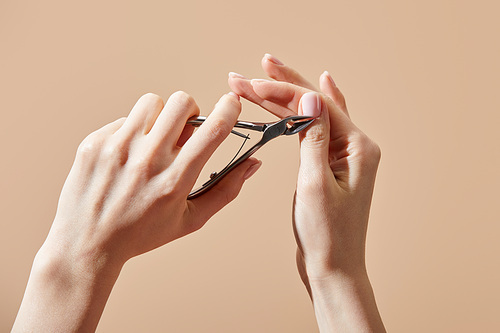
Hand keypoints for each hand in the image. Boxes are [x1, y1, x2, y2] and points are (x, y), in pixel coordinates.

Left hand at [12, 91, 260, 331]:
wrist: (86, 244)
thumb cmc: (143, 234)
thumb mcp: (191, 220)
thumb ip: (226, 190)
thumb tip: (253, 163)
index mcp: (175, 180)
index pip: (212, 130)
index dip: (229, 109)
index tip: (231, 102)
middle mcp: (146, 160)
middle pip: (180, 103)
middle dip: (189, 111)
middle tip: (183, 129)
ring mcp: (117, 148)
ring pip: (151, 103)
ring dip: (159, 117)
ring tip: (152, 141)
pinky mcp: (94, 143)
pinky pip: (123, 119)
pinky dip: (131, 132)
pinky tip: (125, 157)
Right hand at [229, 54, 384, 331]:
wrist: (332, 268)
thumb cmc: (327, 235)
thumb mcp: (316, 183)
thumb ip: (313, 137)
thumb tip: (311, 94)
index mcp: (358, 148)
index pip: (317, 105)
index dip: (284, 90)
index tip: (254, 79)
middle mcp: (354, 147)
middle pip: (313, 106)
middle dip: (279, 89)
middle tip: (249, 73)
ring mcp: (342, 156)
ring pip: (309, 118)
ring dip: (282, 101)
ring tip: (256, 83)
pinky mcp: (329, 167)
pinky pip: (313, 132)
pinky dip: (301, 114)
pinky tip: (312, 89)